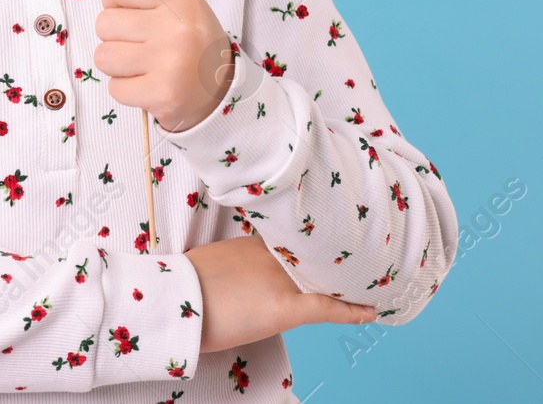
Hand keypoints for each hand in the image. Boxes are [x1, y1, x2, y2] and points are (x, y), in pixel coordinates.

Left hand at [96, 0, 233, 132]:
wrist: (220, 89)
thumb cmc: (189, 39)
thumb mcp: (173, 1)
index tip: (130, 10)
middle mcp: (177, 29)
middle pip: (104, 23)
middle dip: (115, 35)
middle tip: (141, 43)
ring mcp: (171, 64)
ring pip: (104, 57)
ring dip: (118, 64)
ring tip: (143, 64)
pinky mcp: (164, 95)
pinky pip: (115, 88)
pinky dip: (127, 89)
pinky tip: (148, 84)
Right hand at [185, 235, 376, 352]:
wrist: (172, 302)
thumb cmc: (178, 288)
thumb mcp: (202, 265)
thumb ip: (223, 264)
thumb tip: (223, 277)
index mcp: (248, 243)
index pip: (289, 236)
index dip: (311, 238)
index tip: (328, 231)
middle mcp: (269, 255)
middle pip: (312, 251)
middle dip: (334, 251)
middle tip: (361, 249)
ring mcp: (278, 280)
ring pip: (322, 274)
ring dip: (342, 276)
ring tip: (370, 275)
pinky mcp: (285, 307)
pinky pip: (326, 307)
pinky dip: (350, 310)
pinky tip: (370, 310)